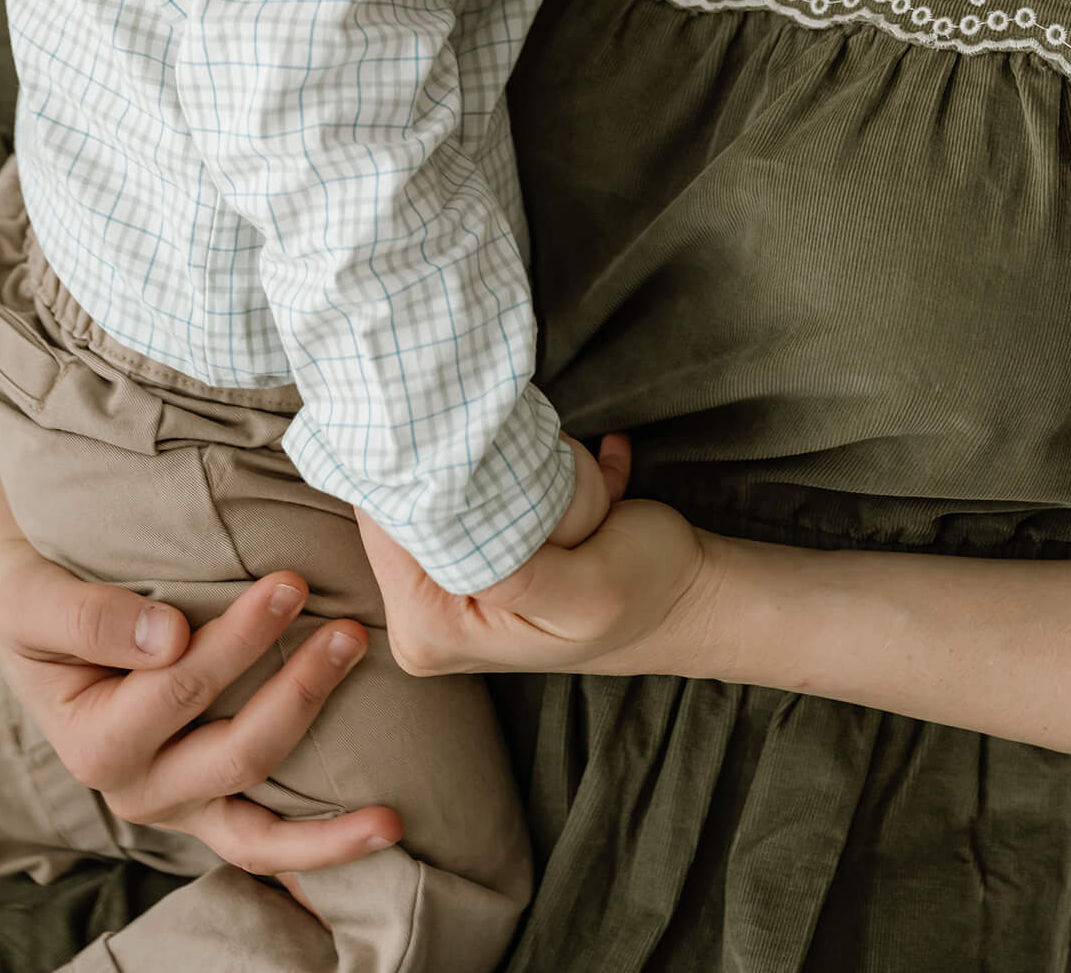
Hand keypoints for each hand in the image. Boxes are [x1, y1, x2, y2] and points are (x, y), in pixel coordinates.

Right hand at [0, 426, 400, 874]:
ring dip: (327, 799)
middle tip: (349, 626)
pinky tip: (382, 832)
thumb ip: (90, 618)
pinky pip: (266, 843)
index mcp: (91, 744)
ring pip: (259, 825)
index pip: (180, 690)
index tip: (290, 582)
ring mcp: (179, 806)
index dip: (240, 640)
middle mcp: (137, 790)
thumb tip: (171, 639)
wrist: (37, 622)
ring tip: (382, 761)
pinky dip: (321, 848)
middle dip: (298, 689)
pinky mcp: (210, 806)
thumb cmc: (38, 604)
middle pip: (234, 752)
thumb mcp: (31, 602)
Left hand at [358, 434, 721, 684]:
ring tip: (563, 480)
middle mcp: (425, 616)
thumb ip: (510, 569)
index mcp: (433, 632)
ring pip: (439, 485)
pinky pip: (467, 485)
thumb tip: (438, 518)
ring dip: (498, 463)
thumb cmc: (643, 591)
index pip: (384, 528)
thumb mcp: (584, 589)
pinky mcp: (472, 554)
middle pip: (405, 503)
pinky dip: (519, 467)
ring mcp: (445, 585)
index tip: (472, 438)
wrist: (685, 591)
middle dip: (465, 467)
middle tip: (537, 468)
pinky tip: (578, 482)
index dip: (420, 471)